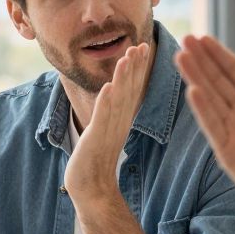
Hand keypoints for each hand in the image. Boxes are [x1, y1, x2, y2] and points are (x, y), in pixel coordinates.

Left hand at [64, 41, 151, 205]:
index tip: (142, 47)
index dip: (137, 68)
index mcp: (122, 119)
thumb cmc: (97, 160)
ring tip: (127, 57)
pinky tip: (109, 87)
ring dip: (123, 78)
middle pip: (130, 90)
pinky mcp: (96, 138)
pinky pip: (103, 117)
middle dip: (134, 67)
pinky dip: (106, 102)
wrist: (92, 188)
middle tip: (140, 44)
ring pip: (119, 99)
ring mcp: (109, 130)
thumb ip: (111, 114)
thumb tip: (113, 97)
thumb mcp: (107, 131)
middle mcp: (119, 122)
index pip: (132, 89)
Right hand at [175, 36, 234, 217]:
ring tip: (181, 57)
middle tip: (184, 39)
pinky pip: (212, 126)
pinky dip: (202, 109)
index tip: (202, 37)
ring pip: (210, 99)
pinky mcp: (228, 151)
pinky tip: (192, 90)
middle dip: (201, 61)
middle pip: (218, 81)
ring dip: (196, 78)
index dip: (219, 54)